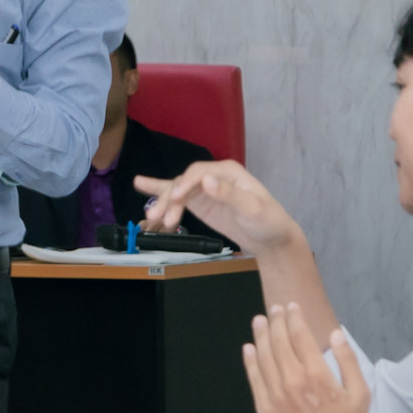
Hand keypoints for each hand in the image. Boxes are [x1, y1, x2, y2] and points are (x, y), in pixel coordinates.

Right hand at [133, 160, 298, 252]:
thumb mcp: (252, 209)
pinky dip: (160, 192)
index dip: (184, 184)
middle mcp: (213, 176)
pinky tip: (141, 184)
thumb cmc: (268, 222)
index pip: (198, 172)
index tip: (174, 199)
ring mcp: (205, 190)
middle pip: (183, 182)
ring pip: (177, 191)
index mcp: (227, 172)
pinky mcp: (200, 203)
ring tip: (150, 218)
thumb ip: (229, 195)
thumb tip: (207, 181)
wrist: (271, 240)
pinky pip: (177, 197)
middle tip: (157, 217)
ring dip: (163, 204)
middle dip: (169, 199)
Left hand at [244, 303, 372, 412]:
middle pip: (279, 342)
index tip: (291, 307)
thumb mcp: (360, 394)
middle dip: (276, 321)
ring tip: (260, 321)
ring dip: (261, 335)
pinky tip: (249, 348)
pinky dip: (250, 361)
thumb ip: (347, 361)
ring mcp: (275, 395)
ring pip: (264, 357)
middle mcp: (292, 380)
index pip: (300, 336)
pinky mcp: (264, 409)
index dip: (294, 318)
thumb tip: (335, 334)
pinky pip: (254, 379)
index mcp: (316, 374)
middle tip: (274, 309)